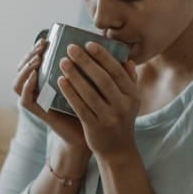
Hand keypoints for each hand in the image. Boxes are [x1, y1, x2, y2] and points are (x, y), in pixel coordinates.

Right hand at [13, 38, 87, 151]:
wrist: (91, 131)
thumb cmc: (91, 104)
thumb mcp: (86, 80)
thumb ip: (83, 64)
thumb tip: (94, 40)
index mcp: (45, 80)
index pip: (31, 61)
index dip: (35, 49)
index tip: (46, 39)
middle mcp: (37, 90)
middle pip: (22, 69)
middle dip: (30, 55)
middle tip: (42, 46)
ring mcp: (35, 102)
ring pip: (18, 83)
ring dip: (25, 69)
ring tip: (37, 59)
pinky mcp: (38, 113)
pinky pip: (24, 99)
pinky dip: (27, 86)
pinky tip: (35, 76)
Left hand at [56, 41, 139, 159]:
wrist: (118, 150)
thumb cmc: (121, 119)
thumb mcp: (131, 101)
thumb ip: (130, 80)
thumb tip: (127, 59)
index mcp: (131, 95)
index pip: (117, 71)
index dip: (103, 56)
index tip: (89, 44)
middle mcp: (122, 105)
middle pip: (103, 79)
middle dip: (86, 62)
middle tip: (71, 48)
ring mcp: (109, 117)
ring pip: (90, 93)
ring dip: (75, 75)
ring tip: (62, 62)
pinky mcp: (95, 127)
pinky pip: (80, 107)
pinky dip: (70, 93)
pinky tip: (61, 82)